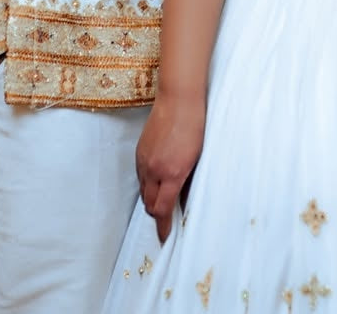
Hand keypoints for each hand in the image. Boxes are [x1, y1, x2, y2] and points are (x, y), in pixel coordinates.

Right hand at [136, 95, 205, 242]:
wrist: (179, 99)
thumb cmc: (195, 125)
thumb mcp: (197, 157)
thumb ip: (187, 180)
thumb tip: (183, 198)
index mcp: (171, 173)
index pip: (162, 210)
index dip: (163, 227)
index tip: (165, 236)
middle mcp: (154, 169)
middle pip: (149, 204)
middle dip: (156, 215)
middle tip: (166, 220)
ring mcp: (144, 160)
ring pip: (143, 190)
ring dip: (151, 199)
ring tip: (162, 200)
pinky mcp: (139, 151)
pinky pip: (140, 175)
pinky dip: (147, 183)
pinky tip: (157, 180)